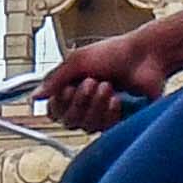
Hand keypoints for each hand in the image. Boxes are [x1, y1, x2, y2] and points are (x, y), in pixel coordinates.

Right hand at [40, 11, 182, 119]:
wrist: (146, 56)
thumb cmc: (116, 52)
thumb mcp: (79, 60)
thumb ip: (55, 78)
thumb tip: (35, 96)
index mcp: (72, 87)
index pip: (54, 110)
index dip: (59, 104)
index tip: (67, 90)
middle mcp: (85, 103)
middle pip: (69, 121)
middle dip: (80, 102)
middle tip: (92, 82)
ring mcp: (102, 114)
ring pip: (86, 126)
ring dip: (96, 106)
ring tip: (108, 87)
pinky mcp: (119, 122)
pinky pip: (105, 130)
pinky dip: (109, 114)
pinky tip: (117, 100)